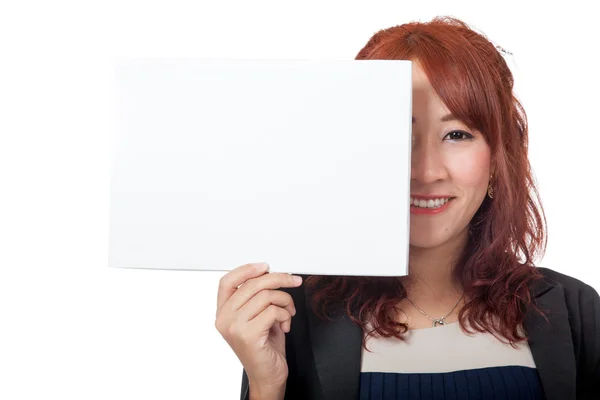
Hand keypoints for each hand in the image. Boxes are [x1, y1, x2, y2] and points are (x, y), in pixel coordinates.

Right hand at [215, 262, 302, 390]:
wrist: (267, 375)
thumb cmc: (263, 346)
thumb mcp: (256, 316)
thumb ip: (255, 297)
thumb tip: (270, 274)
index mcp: (223, 312)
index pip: (227, 281)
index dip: (247, 269)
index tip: (266, 267)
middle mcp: (225, 319)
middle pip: (252, 284)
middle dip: (279, 279)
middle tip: (293, 281)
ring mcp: (235, 327)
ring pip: (266, 295)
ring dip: (285, 301)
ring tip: (288, 312)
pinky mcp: (249, 335)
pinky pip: (274, 311)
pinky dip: (286, 315)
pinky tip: (285, 324)